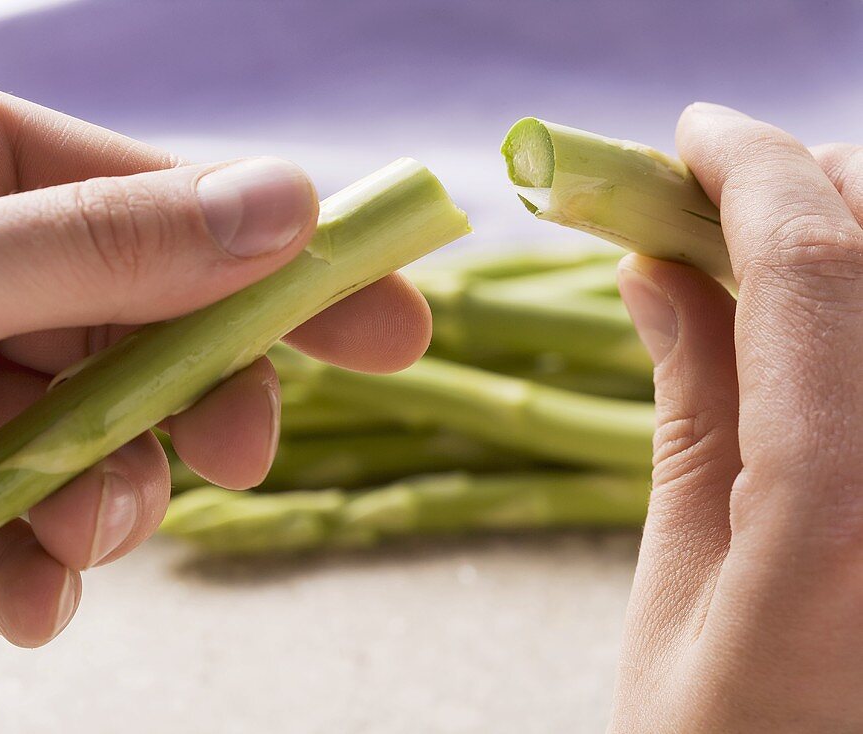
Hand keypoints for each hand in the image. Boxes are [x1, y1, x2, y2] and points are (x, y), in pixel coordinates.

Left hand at [0, 71, 430, 647]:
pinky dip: (31, 571)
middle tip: (236, 459)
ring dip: (103, 500)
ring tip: (68, 540)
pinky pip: (18, 528)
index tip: (392, 318)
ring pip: (92, 440)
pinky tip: (13, 599)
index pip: (163, 205)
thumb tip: (286, 201)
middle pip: (142, 331)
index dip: (279, 265)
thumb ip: (105, 249)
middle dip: (189, 403)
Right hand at [612, 103, 862, 729]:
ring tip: (743, 272)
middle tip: (700, 206)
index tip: (689, 133)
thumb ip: (690, 404)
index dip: (748, 166)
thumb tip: (654, 265)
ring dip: (835, 244)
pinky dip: (859, 312)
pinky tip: (804, 337)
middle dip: (798, 187)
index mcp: (840, 505)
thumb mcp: (680, 583)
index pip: (814, 261)